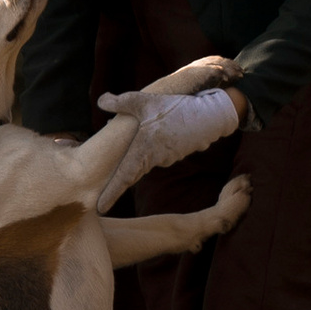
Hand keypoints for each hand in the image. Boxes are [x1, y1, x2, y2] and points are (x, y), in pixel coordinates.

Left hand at [93, 83, 245, 202]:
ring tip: (138, 141)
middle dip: (119, 182)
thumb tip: (101, 101)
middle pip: (132, 171)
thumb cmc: (175, 109)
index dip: (111, 194)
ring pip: (146, 158)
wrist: (210, 116)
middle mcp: (154, 159)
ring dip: (141, 152)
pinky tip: (156, 130)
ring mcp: (167, 158)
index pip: (123, 178)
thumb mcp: (145, 101)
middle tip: (104, 197)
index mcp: (142, 151)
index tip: (100, 209)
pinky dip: (153, 146)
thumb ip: (121, 102)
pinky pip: (159, 152)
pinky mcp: (176, 154)